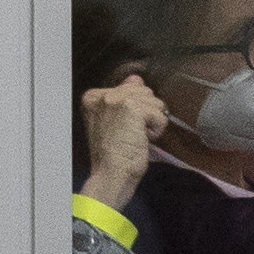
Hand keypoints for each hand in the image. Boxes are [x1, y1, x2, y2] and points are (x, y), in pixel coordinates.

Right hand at [78, 77, 158, 208]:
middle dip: (145, 114)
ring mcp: (116, 99)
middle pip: (145, 92)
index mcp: (93, 97)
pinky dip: (157, 130)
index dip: (135, 110)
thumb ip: (125, 98)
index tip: (122, 129)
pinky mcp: (132, 108)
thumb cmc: (112, 155)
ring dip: (152, 123)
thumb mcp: (115, 122)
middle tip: (129, 135)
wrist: (110, 175)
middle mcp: (102, 94)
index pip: (130, 88)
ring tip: (135, 138)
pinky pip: (160, 114)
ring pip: (155, 102)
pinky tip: (142, 140)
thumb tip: (137, 79)